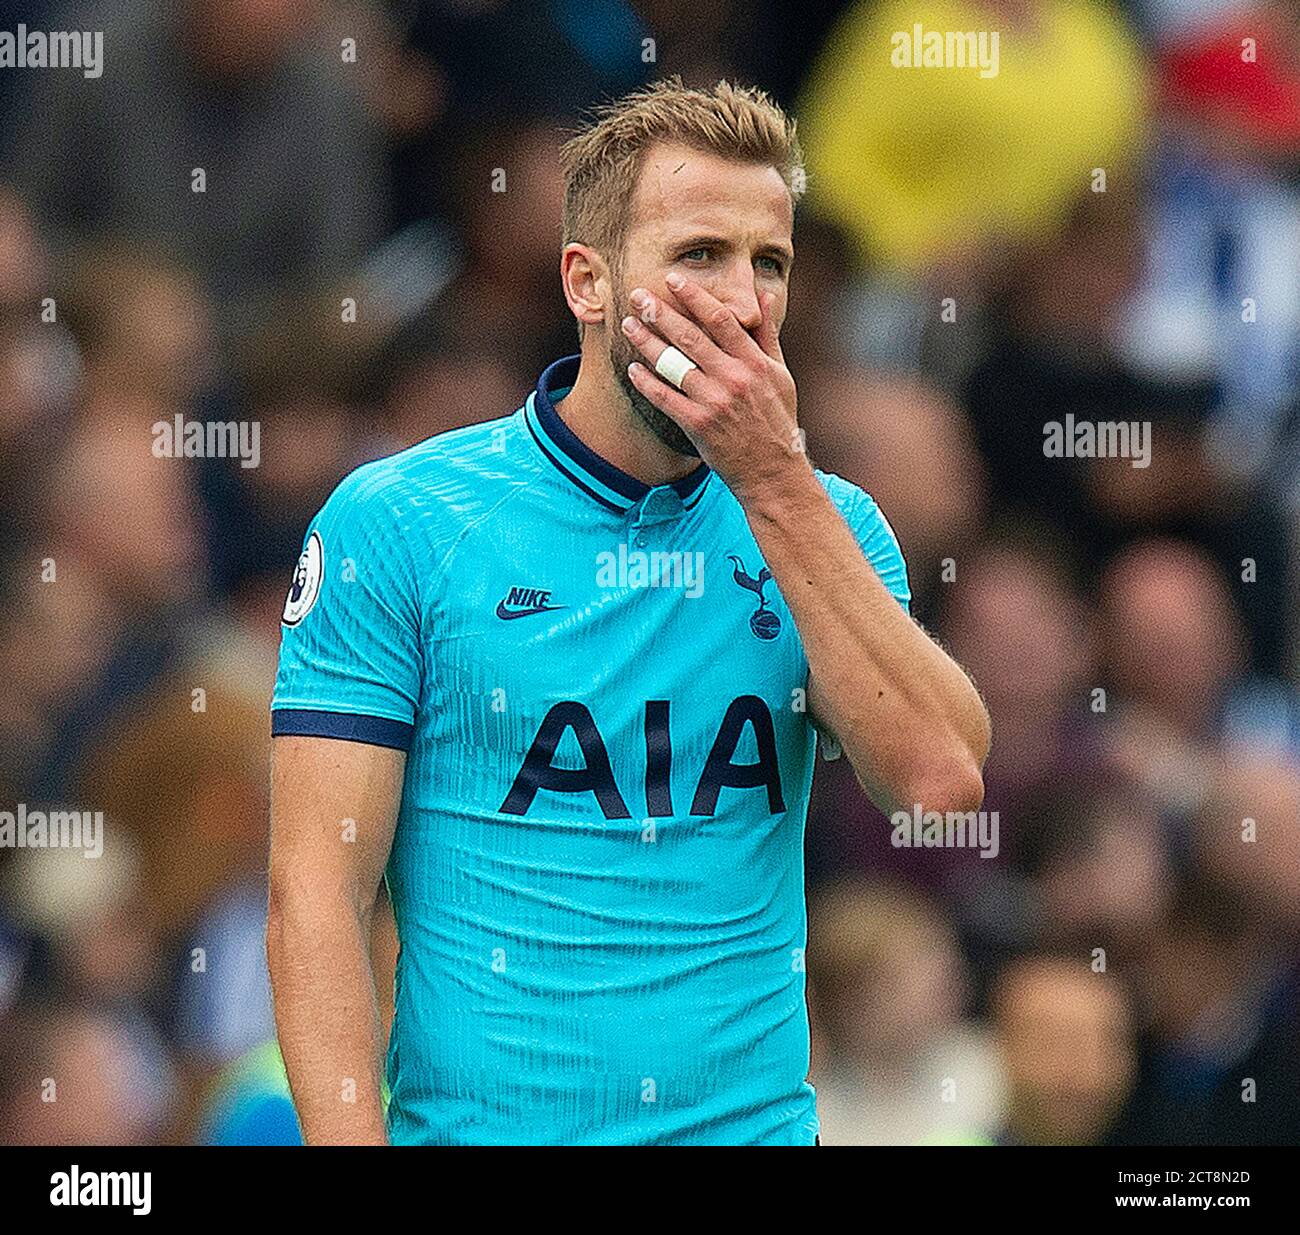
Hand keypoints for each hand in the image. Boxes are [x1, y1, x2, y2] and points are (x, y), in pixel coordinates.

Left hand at [621, 274, 807, 502]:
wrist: (773, 472)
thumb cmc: (776, 421)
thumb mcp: (781, 375)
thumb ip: (767, 335)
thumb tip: (761, 298)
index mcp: (754, 362)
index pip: (720, 319)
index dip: (694, 297)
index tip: (673, 280)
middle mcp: (734, 378)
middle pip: (691, 337)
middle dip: (661, 313)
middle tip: (638, 295)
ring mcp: (715, 402)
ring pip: (674, 364)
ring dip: (647, 342)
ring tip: (628, 325)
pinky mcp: (699, 425)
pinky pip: (665, 398)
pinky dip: (646, 383)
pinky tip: (632, 368)